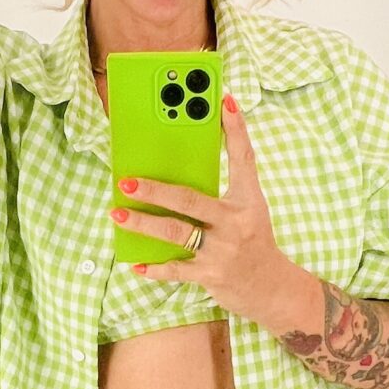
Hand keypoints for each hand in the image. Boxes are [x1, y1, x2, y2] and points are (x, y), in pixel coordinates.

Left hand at [114, 96, 297, 326]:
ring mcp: (223, 250)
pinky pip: (176, 269)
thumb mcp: (248, 210)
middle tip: (127, 181)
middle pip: (190, 199)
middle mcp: (236, 222)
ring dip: (142, 223)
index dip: (235, 128)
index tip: (223, 100)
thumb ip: (220, 192)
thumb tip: (178, 171)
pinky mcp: (211, 275)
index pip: (243, 157)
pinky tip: (136, 263)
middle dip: (155, 189)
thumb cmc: (253, 242)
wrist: (272, 288)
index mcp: (248, 200)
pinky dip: (155, 268)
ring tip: (117, 214)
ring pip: (175, 232)